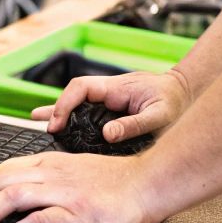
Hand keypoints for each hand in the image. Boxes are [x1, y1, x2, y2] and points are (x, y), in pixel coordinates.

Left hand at [0, 151, 158, 222]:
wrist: (145, 184)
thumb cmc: (114, 180)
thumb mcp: (74, 169)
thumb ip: (48, 176)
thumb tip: (21, 190)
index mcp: (49, 161)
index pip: (3, 169)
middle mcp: (52, 173)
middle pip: (0, 180)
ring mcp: (64, 192)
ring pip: (14, 196)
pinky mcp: (77, 212)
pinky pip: (40, 219)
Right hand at [31, 69, 194, 141]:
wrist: (185, 93)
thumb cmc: (174, 103)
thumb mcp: (159, 116)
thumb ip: (134, 125)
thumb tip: (107, 134)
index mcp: (116, 88)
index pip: (80, 88)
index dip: (65, 103)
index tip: (59, 123)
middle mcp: (108, 92)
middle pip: (73, 96)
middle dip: (57, 110)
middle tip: (46, 128)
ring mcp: (108, 101)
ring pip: (78, 105)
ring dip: (59, 113)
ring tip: (36, 122)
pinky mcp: (111, 111)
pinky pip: (87, 113)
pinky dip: (72, 118)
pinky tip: (58, 126)